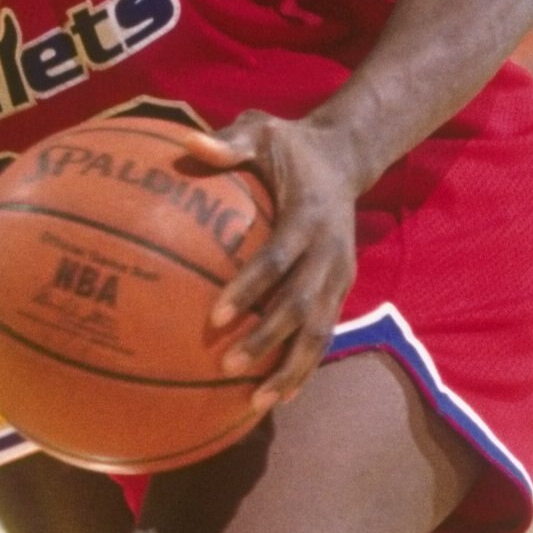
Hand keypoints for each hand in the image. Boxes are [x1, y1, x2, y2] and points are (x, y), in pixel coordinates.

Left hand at [181, 111, 358, 414]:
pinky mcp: (342, 288)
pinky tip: (278, 396)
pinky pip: (324, 333)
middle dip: (268, 339)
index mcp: (308, 216)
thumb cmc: (290, 146)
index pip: (278, 258)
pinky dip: (304, 366)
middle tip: (230, 366)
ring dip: (291, 368)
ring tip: (258, 402)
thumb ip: (228, 142)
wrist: (345, 157)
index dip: (250, 288)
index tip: (216, 315)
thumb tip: (186, 141)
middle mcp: (330, 251)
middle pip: (302, 305)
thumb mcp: (263, 131)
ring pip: (320, 330)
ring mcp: (340, 273)